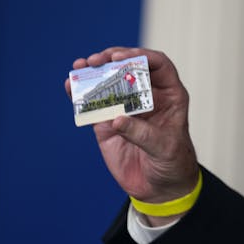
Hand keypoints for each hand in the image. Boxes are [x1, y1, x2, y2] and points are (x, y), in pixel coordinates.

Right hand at [65, 47, 198, 221]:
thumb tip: (117, 119)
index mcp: (170, 94)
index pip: (158, 65)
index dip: (141, 56)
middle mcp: (148, 96)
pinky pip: (94, 105)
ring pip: (110, 82)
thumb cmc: (173, 163)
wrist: (160, 187)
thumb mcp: (164, 148)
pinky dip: (81, 95)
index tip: (122, 57)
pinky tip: (71, 87)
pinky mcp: (108, 123)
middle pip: (130, 67)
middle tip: (96, 60)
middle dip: (112, 59)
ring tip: (79, 68)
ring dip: (93, 72)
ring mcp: (126, 107)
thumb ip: (142, 134)